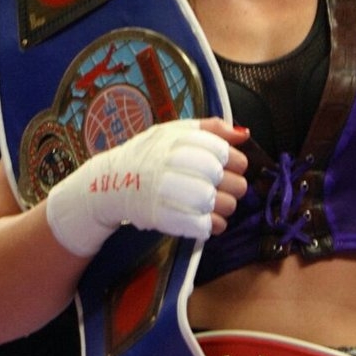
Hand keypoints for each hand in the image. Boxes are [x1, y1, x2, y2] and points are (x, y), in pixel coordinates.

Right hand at [44, 118, 248, 256]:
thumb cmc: (149, 156)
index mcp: (176, 140)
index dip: (235, 160)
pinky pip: (201, 226)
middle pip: (220, 177)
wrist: (112, 184)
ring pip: (214, 202)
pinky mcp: (162, 218)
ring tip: (220, 204)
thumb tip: (243, 135)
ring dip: (226, 207)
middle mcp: (169, 163)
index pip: (220, 151)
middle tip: (230, 187)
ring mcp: (164, 191)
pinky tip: (211, 221)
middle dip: (234, 185)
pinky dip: (213, 226)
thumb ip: (210, 129)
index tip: (233, 166)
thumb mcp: (175, 132)